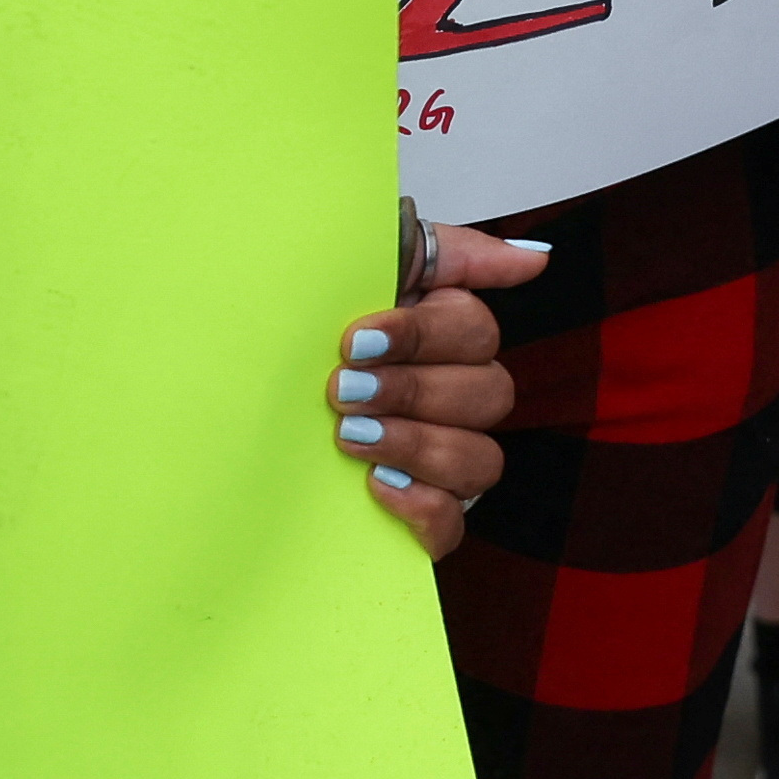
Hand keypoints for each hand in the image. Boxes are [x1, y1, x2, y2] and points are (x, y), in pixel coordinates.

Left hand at [335, 223, 546, 552]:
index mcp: (449, 333)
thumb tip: (537, 259)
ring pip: (482, 460)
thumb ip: (452, 254)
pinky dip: (423, 507)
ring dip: (417, 446)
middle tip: (344, 391)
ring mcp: (448, 460)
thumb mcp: (370, 268)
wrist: (242, 395)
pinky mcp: (426, 513)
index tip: (355, 343)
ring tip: (352, 438)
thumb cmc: (311, 327)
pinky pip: (454, 524)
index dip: (420, 338)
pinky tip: (377, 485)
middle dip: (411, 392)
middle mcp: (460, 397)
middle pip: (489, 395)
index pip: (476, 332)